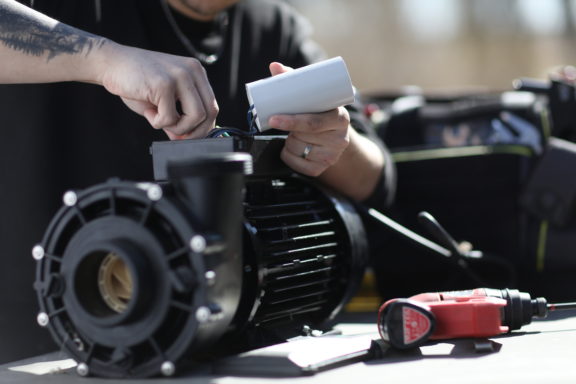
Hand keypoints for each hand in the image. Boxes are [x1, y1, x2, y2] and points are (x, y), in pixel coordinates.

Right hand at [97, 43, 217, 139]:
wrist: (110, 63)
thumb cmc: (136, 80)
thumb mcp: (163, 99)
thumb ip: (179, 117)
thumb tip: (188, 138)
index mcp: (196, 72)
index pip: (212, 105)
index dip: (203, 126)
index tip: (189, 135)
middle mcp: (192, 71)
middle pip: (209, 112)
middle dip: (194, 131)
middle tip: (176, 135)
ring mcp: (180, 76)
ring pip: (195, 117)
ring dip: (177, 128)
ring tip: (159, 119)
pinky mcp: (164, 84)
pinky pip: (170, 118)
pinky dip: (158, 122)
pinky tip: (148, 112)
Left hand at [267, 62, 350, 176]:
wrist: (337, 136)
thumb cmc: (321, 112)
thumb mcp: (314, 98)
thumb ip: (295, 81)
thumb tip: (274, 66)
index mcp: (340, 117)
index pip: (312, 122)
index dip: (292, 122)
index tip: (274, 119)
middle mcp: (340, 138)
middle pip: (302, 136)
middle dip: (289, 131)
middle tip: (282, 123)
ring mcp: (332, 155)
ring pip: (297, 150)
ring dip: (289, 143)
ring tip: (295, 134)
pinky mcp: (323, 168)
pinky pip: (298, 166)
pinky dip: (289, 158)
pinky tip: (294, 149)